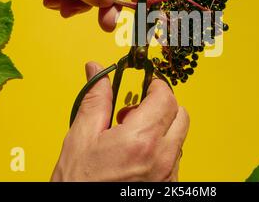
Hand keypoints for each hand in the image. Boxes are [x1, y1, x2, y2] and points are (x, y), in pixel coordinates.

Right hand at [51, 62, 189, 181]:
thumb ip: (96, 99)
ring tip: (133, 136)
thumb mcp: (81, 137)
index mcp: (141, 141)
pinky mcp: (168, 187)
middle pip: (180, 115)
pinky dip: (163, 149)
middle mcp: (162, 159)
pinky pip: (175, 158)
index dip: (157, 85)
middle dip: (162, 105)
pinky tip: (138, 155)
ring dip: (163, 128)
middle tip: (137, 110)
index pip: (167, 98)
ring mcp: (168, 176)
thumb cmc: (78, 184)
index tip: (147, 83)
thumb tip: (97, 70)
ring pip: (179, 137)